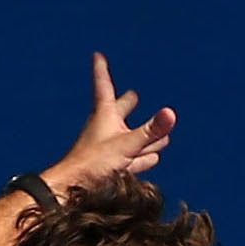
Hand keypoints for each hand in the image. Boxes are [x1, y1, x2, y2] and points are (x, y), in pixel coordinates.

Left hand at [44, 52, 176, 192]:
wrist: (73, 190)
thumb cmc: (94, 164)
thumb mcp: (127, 145)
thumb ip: (151, 131)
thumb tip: (171, 113)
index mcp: (105, 114)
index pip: (104, 85)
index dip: (102, 70)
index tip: (97, 55)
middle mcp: (106, 127)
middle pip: (121, 110)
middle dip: (128, 104)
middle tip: (131, 96)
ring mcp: (110, 146)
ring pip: (132, 136)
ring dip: (145, 138)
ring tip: (158, 137)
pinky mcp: (113, 164)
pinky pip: (134, 157)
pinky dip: (143, 158)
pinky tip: (151, 158)